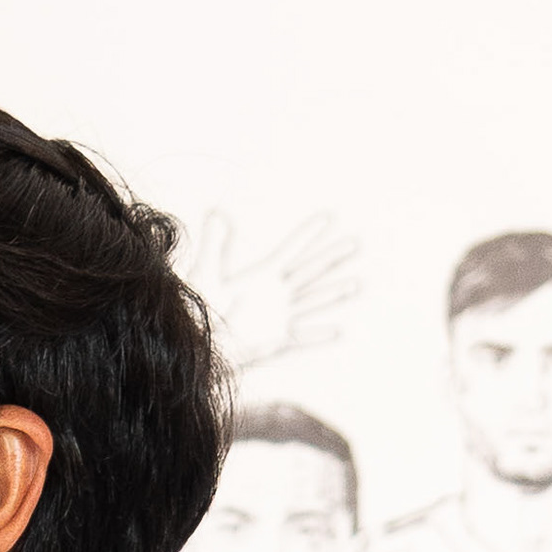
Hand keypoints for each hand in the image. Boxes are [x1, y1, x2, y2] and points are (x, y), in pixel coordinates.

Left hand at [206, 204, 362, 371]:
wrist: (195, 339)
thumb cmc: (197, 306)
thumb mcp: (206, 271)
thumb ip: (213, 244)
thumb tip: (215, 212)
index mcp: (262, 274)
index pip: (292, 249)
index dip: (308, 233)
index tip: (327, 217)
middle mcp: (276, 293)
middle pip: (311, 269)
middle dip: (332, 256)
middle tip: (355, 242)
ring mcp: (278, 316)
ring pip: (313, 299)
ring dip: (333, 291)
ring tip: (355, 283)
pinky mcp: (275, 339)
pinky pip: (302, 337)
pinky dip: (319, 335)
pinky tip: (338, 331)